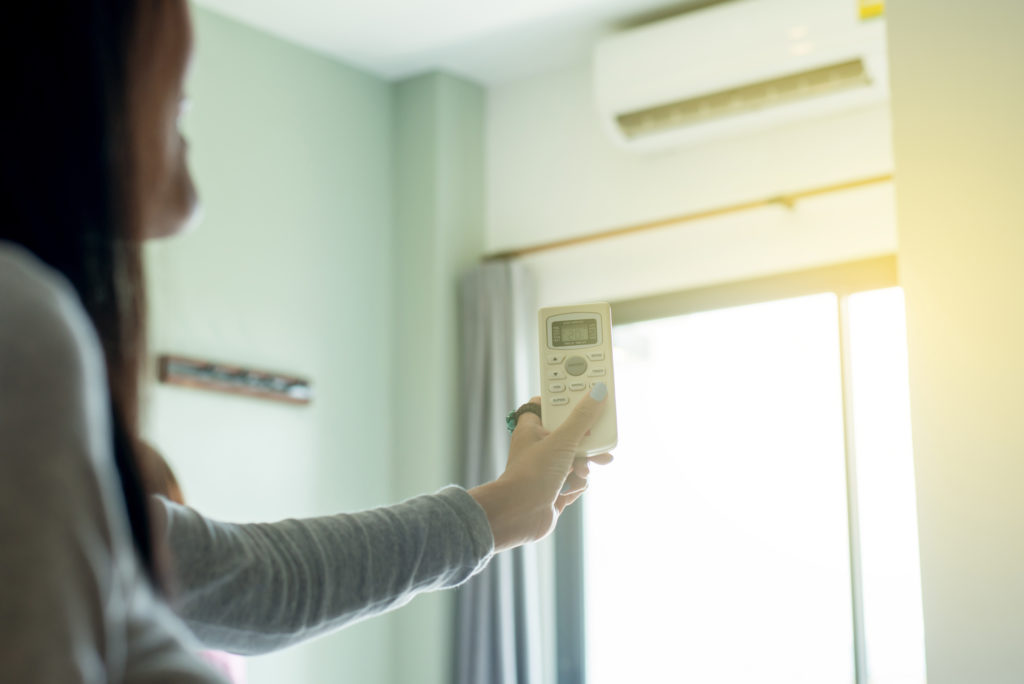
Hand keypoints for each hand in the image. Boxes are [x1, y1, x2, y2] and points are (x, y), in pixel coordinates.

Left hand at [469, 385, 613, 551]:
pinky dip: (576, 485)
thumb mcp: (562, 441)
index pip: (551, 407)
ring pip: (576, 460)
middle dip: (586, 443)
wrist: (518, 516)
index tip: (587, 399)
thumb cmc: (531, 475)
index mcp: (532, 429)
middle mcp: (538, 448)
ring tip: (579, 473)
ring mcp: (546, 470)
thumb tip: (597, 392)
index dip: (568, 402)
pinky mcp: (554, 490)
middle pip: (571, 435)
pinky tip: (569, 490)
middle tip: (597, 444)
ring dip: (582, 467)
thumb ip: (582, 417)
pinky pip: (575, 482)